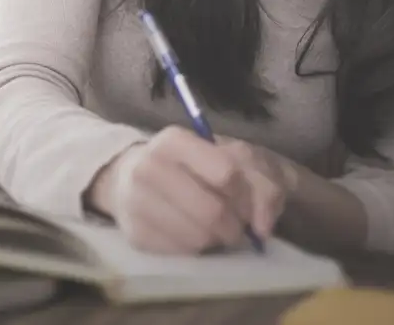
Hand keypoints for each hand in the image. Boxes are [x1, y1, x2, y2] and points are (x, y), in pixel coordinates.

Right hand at [86, 127, 296, 254]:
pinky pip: (182, 253)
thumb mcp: (233, 159)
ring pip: (198, 238)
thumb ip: (263, 186)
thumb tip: (262, 228)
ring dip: (216, 238)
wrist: (130, 177)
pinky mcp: (134, 234)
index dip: (245, 194)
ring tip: (213, 227)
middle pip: (212, 211)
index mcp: (173, 141)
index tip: (245, 199)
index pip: (226, 173)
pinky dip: (196, 248)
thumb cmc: (192, 166)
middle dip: (234, 224)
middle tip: (235, 223)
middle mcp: (148, 167)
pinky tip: (192, 233)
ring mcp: (136, 202)